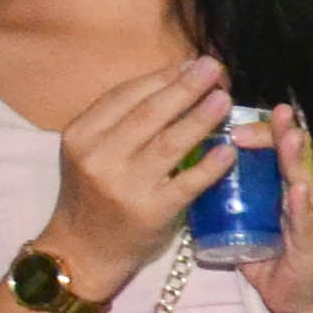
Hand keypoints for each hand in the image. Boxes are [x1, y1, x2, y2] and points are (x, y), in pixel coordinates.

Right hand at [37, 54, 234, 278]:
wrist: (83, 249)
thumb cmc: (95, 194)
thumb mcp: (93, 151)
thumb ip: (122, 122)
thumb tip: (172, 82)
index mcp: (82, 134)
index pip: (126, 95)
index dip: (163, 76)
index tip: (193, 62)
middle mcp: (99, 156)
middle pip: (150, 113)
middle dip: (186, 86)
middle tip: (216, 68)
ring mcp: (125, 184)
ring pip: (170, 142)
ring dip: (202, 117)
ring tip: (226, 98)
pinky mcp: (151, 211)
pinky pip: (188, 183)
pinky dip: (211, 165)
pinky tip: (230, 149)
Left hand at [241, 113, 312, 312]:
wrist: (296, 297)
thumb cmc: (268, 253)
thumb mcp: (244, 213)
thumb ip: (225, 189)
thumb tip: (184, 162)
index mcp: (281, 185)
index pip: (274, 147)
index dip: (259, 127)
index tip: (236, 115)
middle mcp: (301, 195)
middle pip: (293, 156)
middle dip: (280, 132)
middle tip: (272, 112)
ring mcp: (308, 220)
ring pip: (303, 182)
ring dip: (297, 159)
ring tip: (290, 136)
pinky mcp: (309, 248)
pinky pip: (303, 224)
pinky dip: (301, 207)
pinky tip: (298, 190)